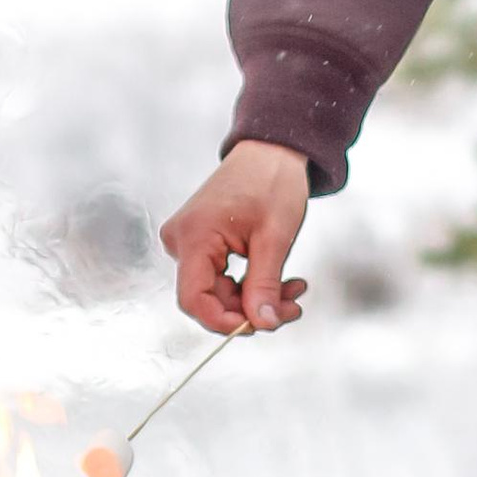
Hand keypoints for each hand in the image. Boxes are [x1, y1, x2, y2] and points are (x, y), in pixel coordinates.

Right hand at [159, 139, 311, 334]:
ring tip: (295, 290)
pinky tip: (282, 280)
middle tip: (293, 306)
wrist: (270, 150)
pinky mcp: (200, 242)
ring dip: (257, 296)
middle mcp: (181, 240)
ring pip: (219, 291)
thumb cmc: (272, 183)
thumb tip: (261, 324)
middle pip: (209, 298)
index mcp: (194, 237)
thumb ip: (265, 284)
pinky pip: (220, 276)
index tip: (261, 325)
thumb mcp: (275, 238)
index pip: (194, 300)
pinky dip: (251, 283)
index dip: (225, 321)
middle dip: (252, 308)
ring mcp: (188, 241)